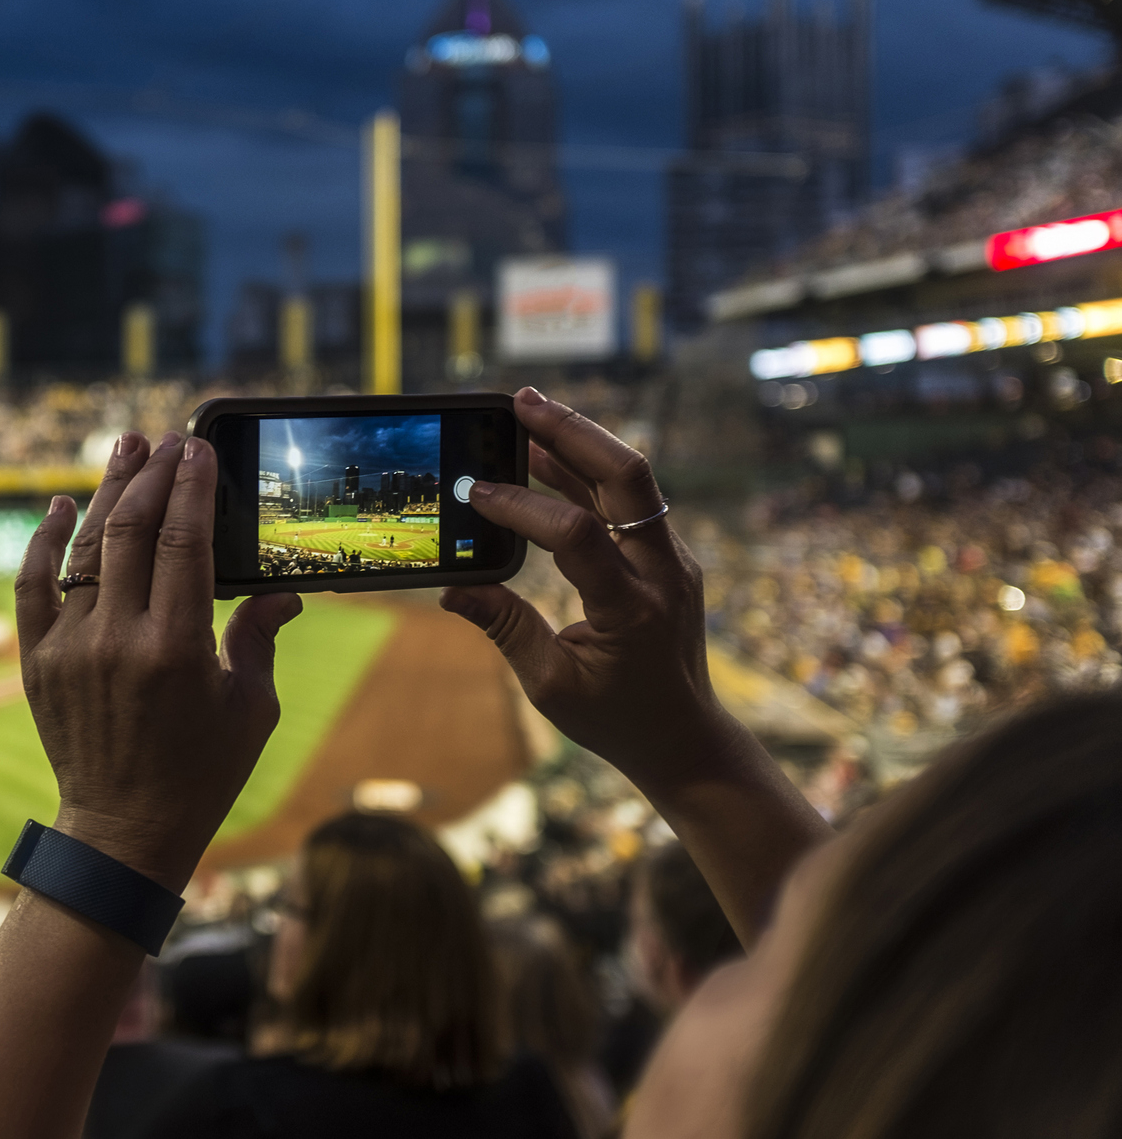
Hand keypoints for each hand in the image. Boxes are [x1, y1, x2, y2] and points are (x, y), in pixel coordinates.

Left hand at [15, 432, 302, 891]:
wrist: (124, 830)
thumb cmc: (201, 771)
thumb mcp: (250, 707)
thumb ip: (261, 638)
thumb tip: (284, 593)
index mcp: (176, 649)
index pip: (184, 543)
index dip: (191, 488)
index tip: (198, 450)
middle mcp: (117, 640)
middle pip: (132, 532)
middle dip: (150, 477)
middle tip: (163, 440)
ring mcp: (71, 648)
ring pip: (85, 550)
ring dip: (106, 493)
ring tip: (124, 449)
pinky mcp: (38, 662)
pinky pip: (32, 587)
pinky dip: (43, 542)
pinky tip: (60, 505)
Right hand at [441, 387, 732, 790]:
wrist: (685, 736)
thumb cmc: (617, 718)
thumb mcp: (551, 686)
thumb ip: (506, 629)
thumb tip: (452, 591)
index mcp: (633, 609)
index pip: (577, 535)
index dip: (523, 507)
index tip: (475, 492)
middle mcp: (662, 573)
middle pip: (628, 477)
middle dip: (573, 432)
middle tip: (521, 401)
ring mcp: (670, 558)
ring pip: (631, 479)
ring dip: (579, 442)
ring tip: (526, 412)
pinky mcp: (664, 555)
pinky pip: (628, 500)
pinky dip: (587, 472)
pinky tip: (547, 456)